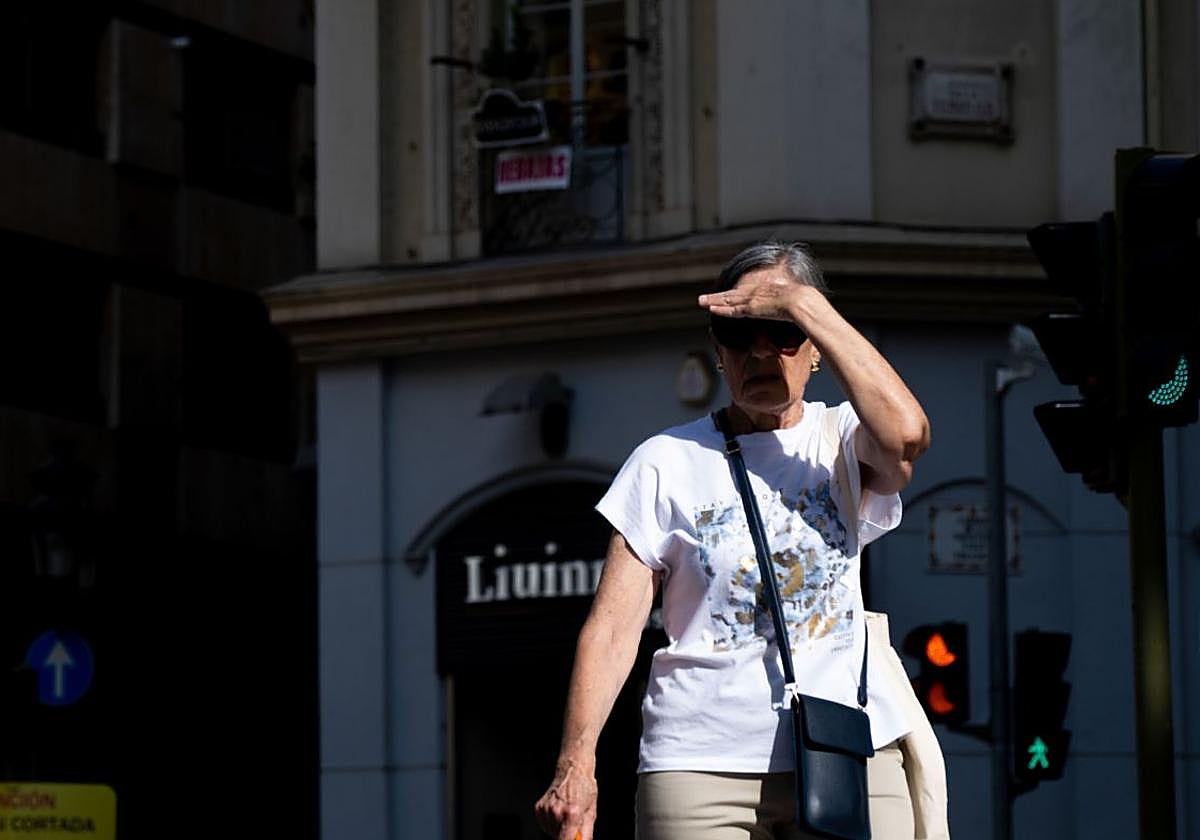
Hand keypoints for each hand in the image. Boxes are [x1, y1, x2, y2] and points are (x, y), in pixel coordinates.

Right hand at [534, 757, 597, 839]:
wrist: (572, 769)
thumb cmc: (584, 789)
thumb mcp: (590, 812)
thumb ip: (586, 833)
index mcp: (572, 813)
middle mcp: (556, 811)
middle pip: (559, 838)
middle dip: (566, 835)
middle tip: (573, 824)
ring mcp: (546, 809)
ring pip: (551, 832)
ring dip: (559, 830)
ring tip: (566, 814)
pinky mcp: (539, 808)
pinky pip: (545, 825)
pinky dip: (552, 823)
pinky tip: (558, 812)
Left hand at [698, 266, 813, 321]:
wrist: (802, 301)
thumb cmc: (804, 303)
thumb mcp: (796, 301)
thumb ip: (793, 304)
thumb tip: (803, 307)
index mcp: (766, 289)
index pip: (745, 292)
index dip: (734, 294)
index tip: (726, 295)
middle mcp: (756, 292)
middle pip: (732, 294)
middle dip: (717, 296)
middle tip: (704, 298)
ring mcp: (752, 300)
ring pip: (728, 300)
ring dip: (713, 300)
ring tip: (700, 301)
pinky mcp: (751, 308)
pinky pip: (732, 310)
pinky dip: (721, 309)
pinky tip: (711, 309)